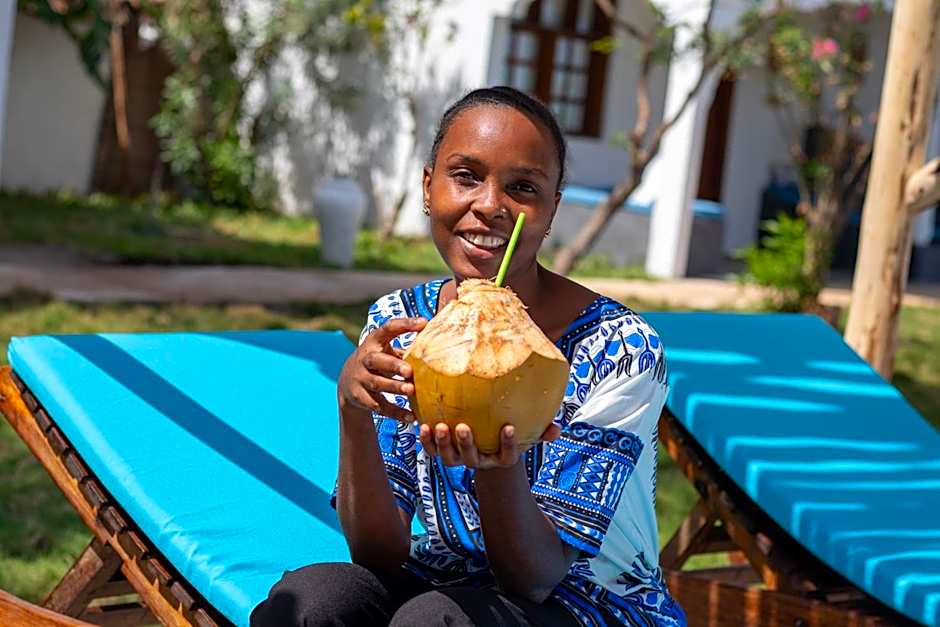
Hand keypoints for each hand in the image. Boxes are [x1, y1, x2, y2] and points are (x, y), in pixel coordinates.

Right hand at [338, 317, 426, 422]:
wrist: (347, 382)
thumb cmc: (378, 361)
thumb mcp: (386, 350)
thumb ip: (406, 349)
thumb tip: (437, 343)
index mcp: (374, 342)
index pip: (388, 328)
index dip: (405, 325)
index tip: (424, 323)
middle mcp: (365, 359)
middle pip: (377, 361)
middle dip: (393, 365)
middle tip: (409, 371)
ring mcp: (360, 379)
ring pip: (377, 384)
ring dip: (395, 388)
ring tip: (411, 391)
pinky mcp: (360, 397)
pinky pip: (379, 406)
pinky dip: (396, 413)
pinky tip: (412, 417)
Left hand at [420, 422, 560, 469]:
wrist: (488, 441)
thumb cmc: (508, 431)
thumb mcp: (527, 431)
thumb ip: (542, 431)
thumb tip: (558, 428)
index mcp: (501, 458)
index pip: (508, 456)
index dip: (509, 445)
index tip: (509, 427)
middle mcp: (479, 461)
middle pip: (472, 459)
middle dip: (466, 444)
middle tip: (463, 427)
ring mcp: (460, 458)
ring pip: (450, 458)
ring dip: (443, 444)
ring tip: (440, 426)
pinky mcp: (443, 451)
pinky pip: (433, 451)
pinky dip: (426, 442)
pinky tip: (423, 424)